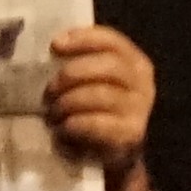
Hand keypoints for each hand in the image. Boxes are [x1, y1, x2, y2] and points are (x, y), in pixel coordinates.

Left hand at [35, 21, 151, 177]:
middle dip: (71, 75)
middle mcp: (142, 83)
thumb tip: (55, 45)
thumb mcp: (95, 81)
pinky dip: (73, 125)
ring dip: (66, 103)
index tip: (55, 45)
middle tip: (48, 92)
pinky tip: (62, 129)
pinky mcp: (130, 134)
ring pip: (99, 94)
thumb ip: (83, 61)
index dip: (83, 39)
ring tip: (51, 115)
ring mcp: (139, 109)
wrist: (116, 151)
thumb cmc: (98, 109)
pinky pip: (96, 124)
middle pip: (108, 65)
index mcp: (134, 62)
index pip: (111, 41)